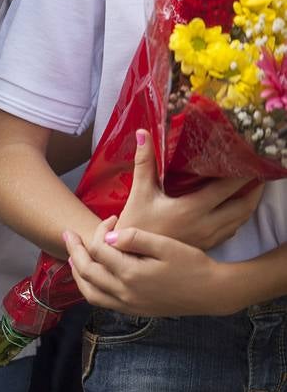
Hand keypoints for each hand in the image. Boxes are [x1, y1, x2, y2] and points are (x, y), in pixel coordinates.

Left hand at [62, 218, 240, 316]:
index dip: (99, 231)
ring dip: (77, 273)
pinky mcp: (133, 311)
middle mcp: (124, 293)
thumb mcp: (167, 246)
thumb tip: (108, 236)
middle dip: (74, 251)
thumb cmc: (194, 265)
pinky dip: (90, 288)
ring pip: (89, 292)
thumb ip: (136, 238)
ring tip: (72, 258)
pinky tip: (91, 277)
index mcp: (131, 274)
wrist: (213, 293)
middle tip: (68, 235)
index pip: (99, 250)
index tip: (111, 218)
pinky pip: (101, 302)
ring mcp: (127, 305)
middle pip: (87, 271)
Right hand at [116, 129, 261, 249]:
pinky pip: (231, 230)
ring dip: (249, 203)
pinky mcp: (206, 246)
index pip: (227, 187)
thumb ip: (145, 163)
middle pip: (244, 205)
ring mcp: (208, 237)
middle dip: (256, 189)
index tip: (251, 159)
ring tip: (253, 189)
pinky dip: (238, 218)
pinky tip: (234, 210)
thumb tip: (143, 133)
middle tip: (260, 174)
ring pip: (240, 220)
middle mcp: (206, 224)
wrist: (130, 258)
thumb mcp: (139, 193)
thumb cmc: (134, 224)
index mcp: (192, 208)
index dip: (243, 173)